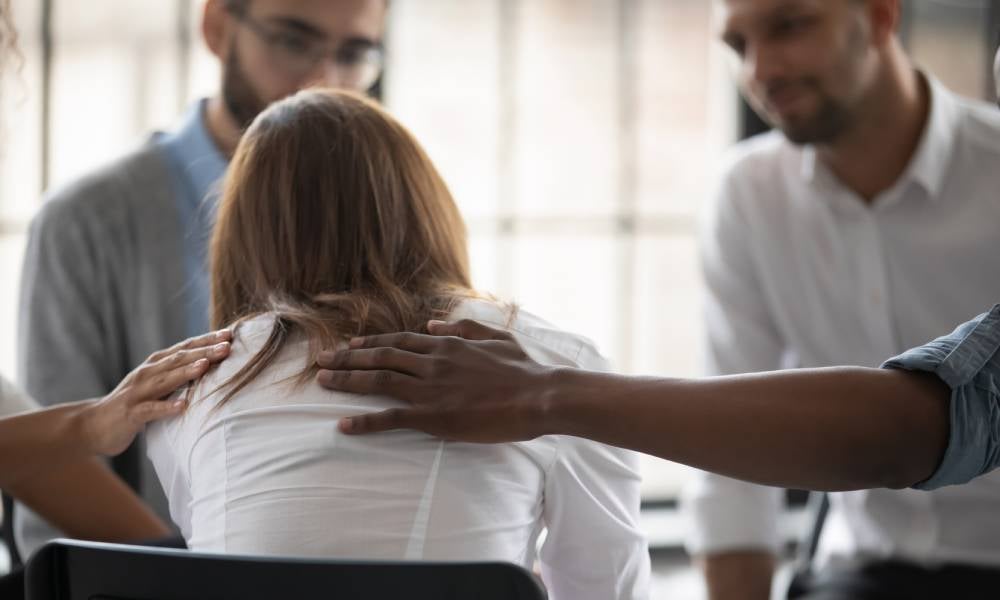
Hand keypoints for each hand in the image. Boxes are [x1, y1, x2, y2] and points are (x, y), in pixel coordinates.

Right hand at [82, 329, 232, 455]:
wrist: (93, 425)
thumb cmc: (133, 404)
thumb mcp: (156, 384)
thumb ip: (177, 373)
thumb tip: (210, 363)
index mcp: (155, 365)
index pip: (184, 348)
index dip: (207, 340)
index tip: (230, 334)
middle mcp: (147, 373)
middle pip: (179, 359)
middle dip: (203, 352)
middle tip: (227, 346)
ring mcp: (138, 392)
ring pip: (165, 380)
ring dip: (186, 372)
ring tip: (206, 365)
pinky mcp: (131, 413)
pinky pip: (151, 410)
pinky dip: (166, 407)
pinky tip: (182, 406)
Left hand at [315, 320, 554, 441]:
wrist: (538, 395)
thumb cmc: (522, 369)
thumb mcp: (495, 337)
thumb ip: (463, 328)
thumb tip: (433, 324)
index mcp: (446, 345)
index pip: (399, 342)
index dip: (371, 343)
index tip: (351, 345)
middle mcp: (431, 362)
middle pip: (380, 357)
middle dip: (347, 358)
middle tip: (321, 360)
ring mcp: (430, 389)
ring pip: (378, 381)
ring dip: (347, 381)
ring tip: (323, 381)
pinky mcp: (433, 416)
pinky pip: (391, 417)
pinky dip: (365, 421)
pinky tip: (345, 425)